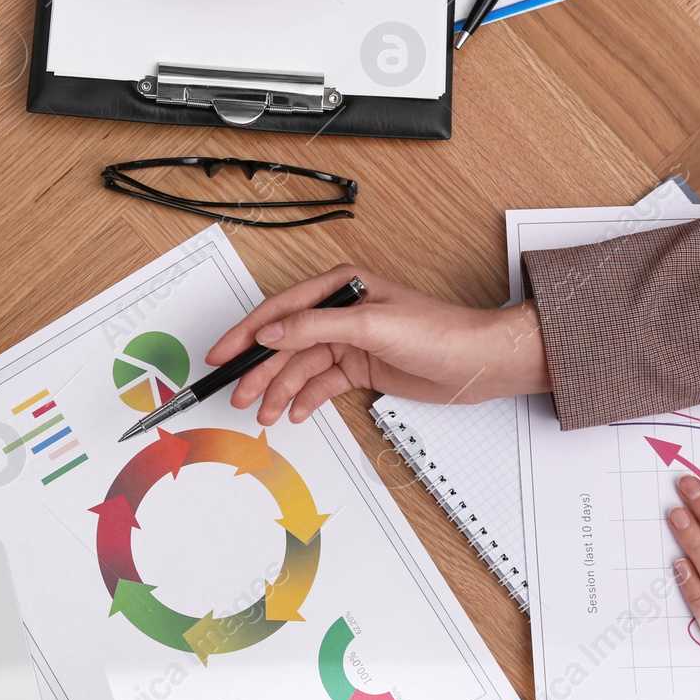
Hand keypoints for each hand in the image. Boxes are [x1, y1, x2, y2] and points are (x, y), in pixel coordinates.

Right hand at [205, 264, 548, 424]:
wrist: (477, 363)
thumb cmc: (437, 332)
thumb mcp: (370, 325)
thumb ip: (315, 327)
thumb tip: (271, 332)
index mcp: (340, 287)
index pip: (280, 310)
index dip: (247, 332)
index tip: (222, 353)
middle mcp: (340, 311)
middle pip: (285, 342)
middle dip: (260, 369)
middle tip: (238, 394)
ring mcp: (349, 341)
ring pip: (301, 367)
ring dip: (281, 390)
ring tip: (264, 412)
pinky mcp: (360, 366)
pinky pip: (321, 383)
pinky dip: (306, 398)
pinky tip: (295, 412)